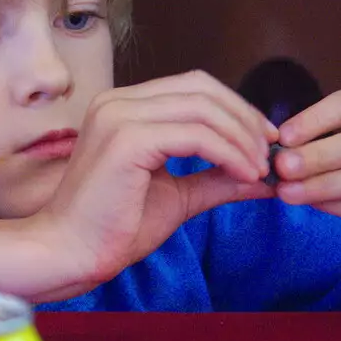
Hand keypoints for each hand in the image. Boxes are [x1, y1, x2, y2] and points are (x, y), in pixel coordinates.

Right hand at [0, 71, 276, 300]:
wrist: (70, 253)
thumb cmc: (114, 228)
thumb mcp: (177, 196)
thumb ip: (216, 179)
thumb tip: (263, 177)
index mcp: (124, 107)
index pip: (193, 87)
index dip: (236, 107)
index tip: (265, 140)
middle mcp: (118, 101)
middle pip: (201, 88)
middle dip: (245, 118)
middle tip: (271, 152)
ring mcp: (119, 116)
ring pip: (202, 108)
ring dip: (242, 137)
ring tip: (260, 169)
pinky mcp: (126, 139)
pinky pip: (195, 135)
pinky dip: (228, 152)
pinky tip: (244, 174)